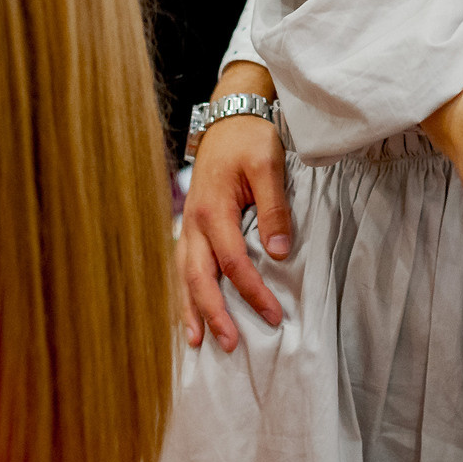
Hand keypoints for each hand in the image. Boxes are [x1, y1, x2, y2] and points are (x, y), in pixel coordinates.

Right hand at [177, 113, 291, 351]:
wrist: (229, 116)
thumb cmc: (250, 139)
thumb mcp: (269, 165)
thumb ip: (274, 209)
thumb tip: (279, 254)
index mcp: (214, 208)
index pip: (233, 261)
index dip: (253, 291)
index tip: (272, 316)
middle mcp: (194, 221)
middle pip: (199, 277)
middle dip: (213, 313)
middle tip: (230, 345)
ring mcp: (189, 224)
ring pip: (183, 274)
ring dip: (190, 308)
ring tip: (196, 341)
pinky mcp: (191, 224)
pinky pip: (183, 264)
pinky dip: (183, 291)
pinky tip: (188, 311)